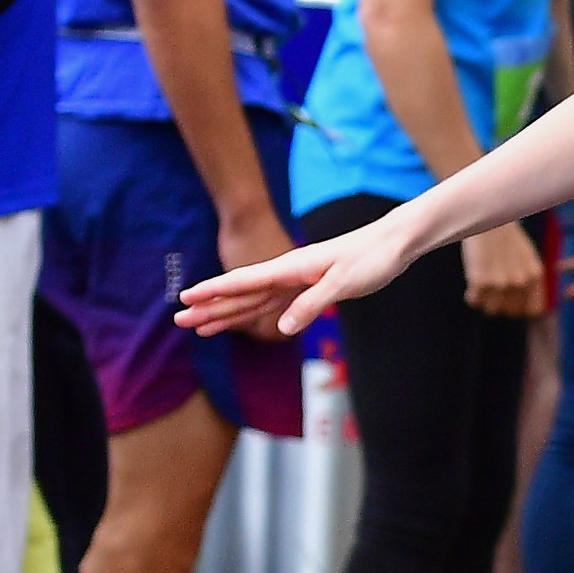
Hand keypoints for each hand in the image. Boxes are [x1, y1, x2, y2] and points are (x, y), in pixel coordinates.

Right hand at [178, 205, 394, 336]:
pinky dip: (253, 314)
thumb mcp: (344, 283)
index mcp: (291, 268)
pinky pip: (272, 304)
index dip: (214, 292)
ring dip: (226, 314)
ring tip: (199, 327)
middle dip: (210, 307)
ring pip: (252, 301)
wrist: (393, 244)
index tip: (186, 298)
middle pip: (241, 294)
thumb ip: (312, 304)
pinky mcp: (308, 288)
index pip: (244, 282)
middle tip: (180, 321)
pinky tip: (239, 322)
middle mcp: (288, 274)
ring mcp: (296, 281)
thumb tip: (281, 329)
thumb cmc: (371, 258)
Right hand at [462, 220, 547, 316]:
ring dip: (485, 301)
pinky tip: (472, 285)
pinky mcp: (480, 280)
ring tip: (482, 288)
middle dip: (501, 305)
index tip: (512, 303)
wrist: (485, 217)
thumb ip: (529, 281)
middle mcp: (520, 281)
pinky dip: (472, 296)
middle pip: (510, 312)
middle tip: (492, 293)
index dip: (522, 309)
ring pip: (491, 310)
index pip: (534, 311)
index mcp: (535, 275)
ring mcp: (500, 282)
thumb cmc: (505, 237)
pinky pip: (474, 301)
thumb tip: (528, 312)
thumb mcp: (527, 257)